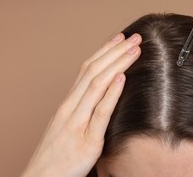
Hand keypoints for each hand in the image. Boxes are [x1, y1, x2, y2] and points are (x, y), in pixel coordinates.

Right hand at [21, 33, 141, 176]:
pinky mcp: (87, 141)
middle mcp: (71, 107)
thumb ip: (84, 108)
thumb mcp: (69, 125)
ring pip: (97, 85)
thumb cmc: (57, 155)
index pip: (87, 69)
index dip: (105, 51)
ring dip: (118, 64)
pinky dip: (111, 93)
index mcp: (68, 103)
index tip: (120, 38)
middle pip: (94, 71)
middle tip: (135, 37)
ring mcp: (77, 123)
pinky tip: (122, 78)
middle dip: (116, 51)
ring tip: (134, 50)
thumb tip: (104, 92)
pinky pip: (100, 113)